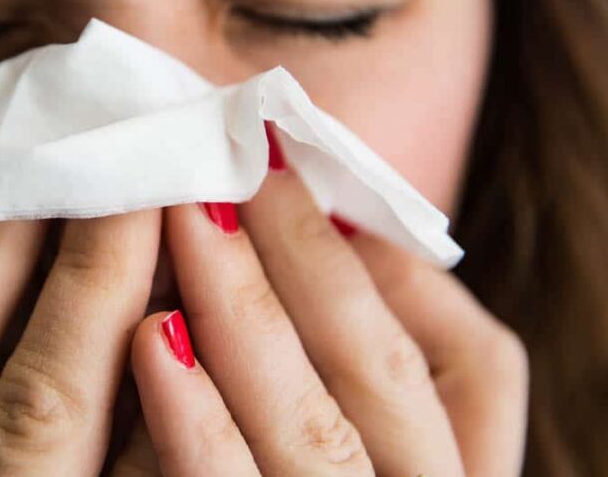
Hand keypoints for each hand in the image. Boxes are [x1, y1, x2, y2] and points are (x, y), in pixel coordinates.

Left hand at [129, 165, 529, 475]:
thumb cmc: (322, 459)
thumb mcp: (379, 423)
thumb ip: (366, 350)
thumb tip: (329, 229)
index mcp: (455, 474)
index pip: (454, 362)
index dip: (363, 257)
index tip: (285, 160)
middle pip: (372, 383)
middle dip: (298, 261)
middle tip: (226, 162)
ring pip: (313, 444)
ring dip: (248, 319)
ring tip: (191, 216)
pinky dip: (199, 427)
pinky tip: (152, 342)